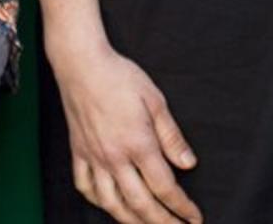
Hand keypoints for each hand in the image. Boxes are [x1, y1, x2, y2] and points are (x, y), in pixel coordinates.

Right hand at [51, 41, 201, 222]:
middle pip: (140, 203)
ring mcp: (94, 158)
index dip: (182, 207)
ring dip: (131, 221)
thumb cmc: (120, 77)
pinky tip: (109, 204)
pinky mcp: (78, 152)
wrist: (82, 64)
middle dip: (162, 222)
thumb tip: (189, 164)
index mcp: (138, 144)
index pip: (164, 187)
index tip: (194, 217)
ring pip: (111, 203)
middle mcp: (114, 157)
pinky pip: (85, 187)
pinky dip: (98, 201)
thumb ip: (172, 136)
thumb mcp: (156, 101)